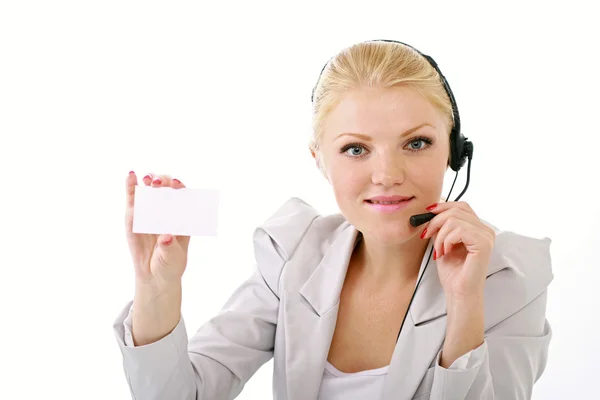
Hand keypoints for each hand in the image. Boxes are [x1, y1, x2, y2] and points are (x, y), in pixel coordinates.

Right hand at [125, 171, 190, 286]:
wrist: (154, 276)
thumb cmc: (169, 264)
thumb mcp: (173, 258)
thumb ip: (169, 248)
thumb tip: (165, 237)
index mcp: (181, 218)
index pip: (182, 196)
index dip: (180, 187)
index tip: (177, 184)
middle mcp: (166, 210)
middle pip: (166, 188)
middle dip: (164, 181)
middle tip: (158, 184)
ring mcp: (149, 211)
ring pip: (150, 189)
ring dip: (150, 179)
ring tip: (148, 179)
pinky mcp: (133, 216)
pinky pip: (132, 198)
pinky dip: (131, 185)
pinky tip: (131, 175)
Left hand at [420, 201, 495, 299]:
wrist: (458, 292)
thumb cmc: (452, 271)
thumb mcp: (443, 241)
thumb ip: (442, 226)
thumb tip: (431, 209)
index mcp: (478, 228)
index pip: (462, 206)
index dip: (443, 206)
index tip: (427, 213)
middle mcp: (486, 230)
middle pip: (457, 210)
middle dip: (436, 221)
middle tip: (426, 236)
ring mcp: (487, 236)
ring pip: (454, 220)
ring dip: (439, 235)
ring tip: (439, 250)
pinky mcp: (484, 244)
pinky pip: (458, 230)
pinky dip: (446, 240)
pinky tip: (445, 252)